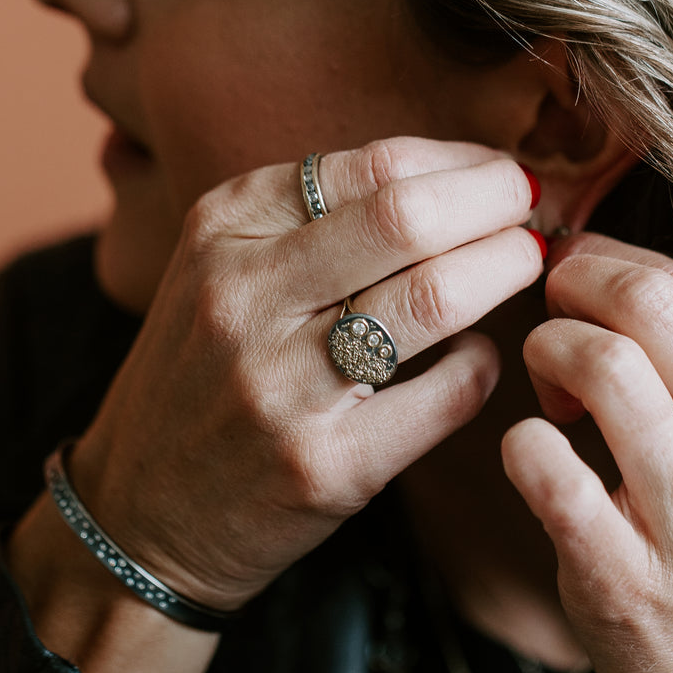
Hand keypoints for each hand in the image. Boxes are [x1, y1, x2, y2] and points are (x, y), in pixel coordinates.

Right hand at [70, 137, 543, 610]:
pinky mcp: (324, 464)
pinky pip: (447, 391)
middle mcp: (243, 295)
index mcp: (222, 229)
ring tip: (528, 261)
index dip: (461, 161)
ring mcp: (280, 384)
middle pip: (409, 215)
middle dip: (498, 200)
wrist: (139, 510)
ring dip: (506, 268)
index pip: (374, 163)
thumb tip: (451, 180)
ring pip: (435, 296)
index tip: (500, 173)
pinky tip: (479, 354)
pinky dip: (482, 362)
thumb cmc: (203, 376)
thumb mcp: (222, 270)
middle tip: (533, 205)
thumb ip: (315, 220)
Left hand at [503, 234, 672, 672]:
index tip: (577, 273)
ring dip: (546, 354)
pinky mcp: (622, 577)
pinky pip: (544, 466)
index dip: (609, 263)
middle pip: (643, 303)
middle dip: (572, 285)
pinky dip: (521, 443)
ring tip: (553, 396)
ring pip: (597, 364)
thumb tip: (615, 281)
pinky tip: (536, 455)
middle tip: (552, 308)